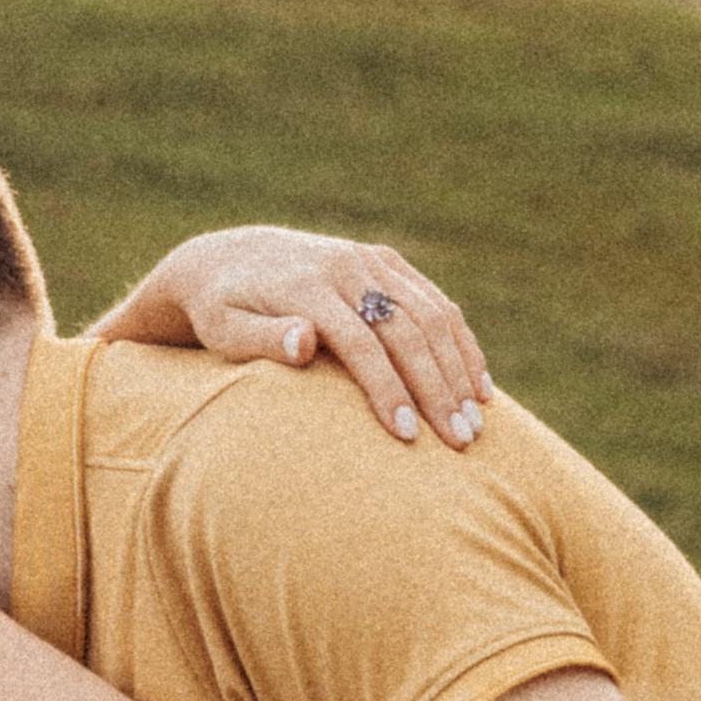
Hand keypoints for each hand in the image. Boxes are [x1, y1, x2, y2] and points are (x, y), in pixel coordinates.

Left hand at [90, 228, 490, 451]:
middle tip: (460, 441)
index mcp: (308, 287)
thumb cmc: (221, 312)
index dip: (387, 390)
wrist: (231, 258)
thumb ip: (262, 340)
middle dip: (438, 389)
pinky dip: (462, 344)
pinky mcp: (387, 263)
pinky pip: (437, 303)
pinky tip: (479, 387)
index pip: (361, 343)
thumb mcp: (224, 330)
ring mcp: (371, 261)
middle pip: (408, 330)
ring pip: (433, 315)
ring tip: (475, 424)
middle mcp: (347, 267)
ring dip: (460, 371)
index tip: (407, 437)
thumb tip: (304, 343)